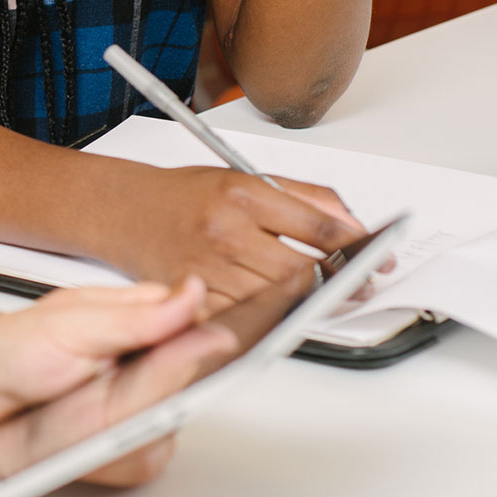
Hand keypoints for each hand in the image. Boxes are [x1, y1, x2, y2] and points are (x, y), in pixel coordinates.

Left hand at [0, 280, 236, 489]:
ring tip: (80, 405)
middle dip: (156, 382)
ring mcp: (143, 413)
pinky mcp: (130, 454)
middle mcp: (152, 369)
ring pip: (171, 426)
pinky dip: (113, 453)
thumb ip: (138, 315)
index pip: (205, 329)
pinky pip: (146, 461)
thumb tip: (194, 294)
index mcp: (145, 324)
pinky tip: (82, 437)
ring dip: (126, 418)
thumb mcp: (72, 319)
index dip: (218, 338)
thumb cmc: (17, 349)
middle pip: (191, 383)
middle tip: (109, 372)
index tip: (226, 339)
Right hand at [110, 165, 366, 312]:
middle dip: (337, 278)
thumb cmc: (181, 196)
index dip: (356, 242)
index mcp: (239, 194)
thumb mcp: (243, 177)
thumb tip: (353, 225)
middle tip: (356, 281)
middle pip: (300, 270)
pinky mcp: (193, 299)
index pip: (317, 224)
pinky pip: (245, 319)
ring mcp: (206, 269)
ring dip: (307, 301)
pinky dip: (269, 317)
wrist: (122, 211)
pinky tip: (280, 308)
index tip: (374, 253)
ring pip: (277, 300)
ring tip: (323, 294)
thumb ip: (304, 198)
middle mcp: (223, 231)